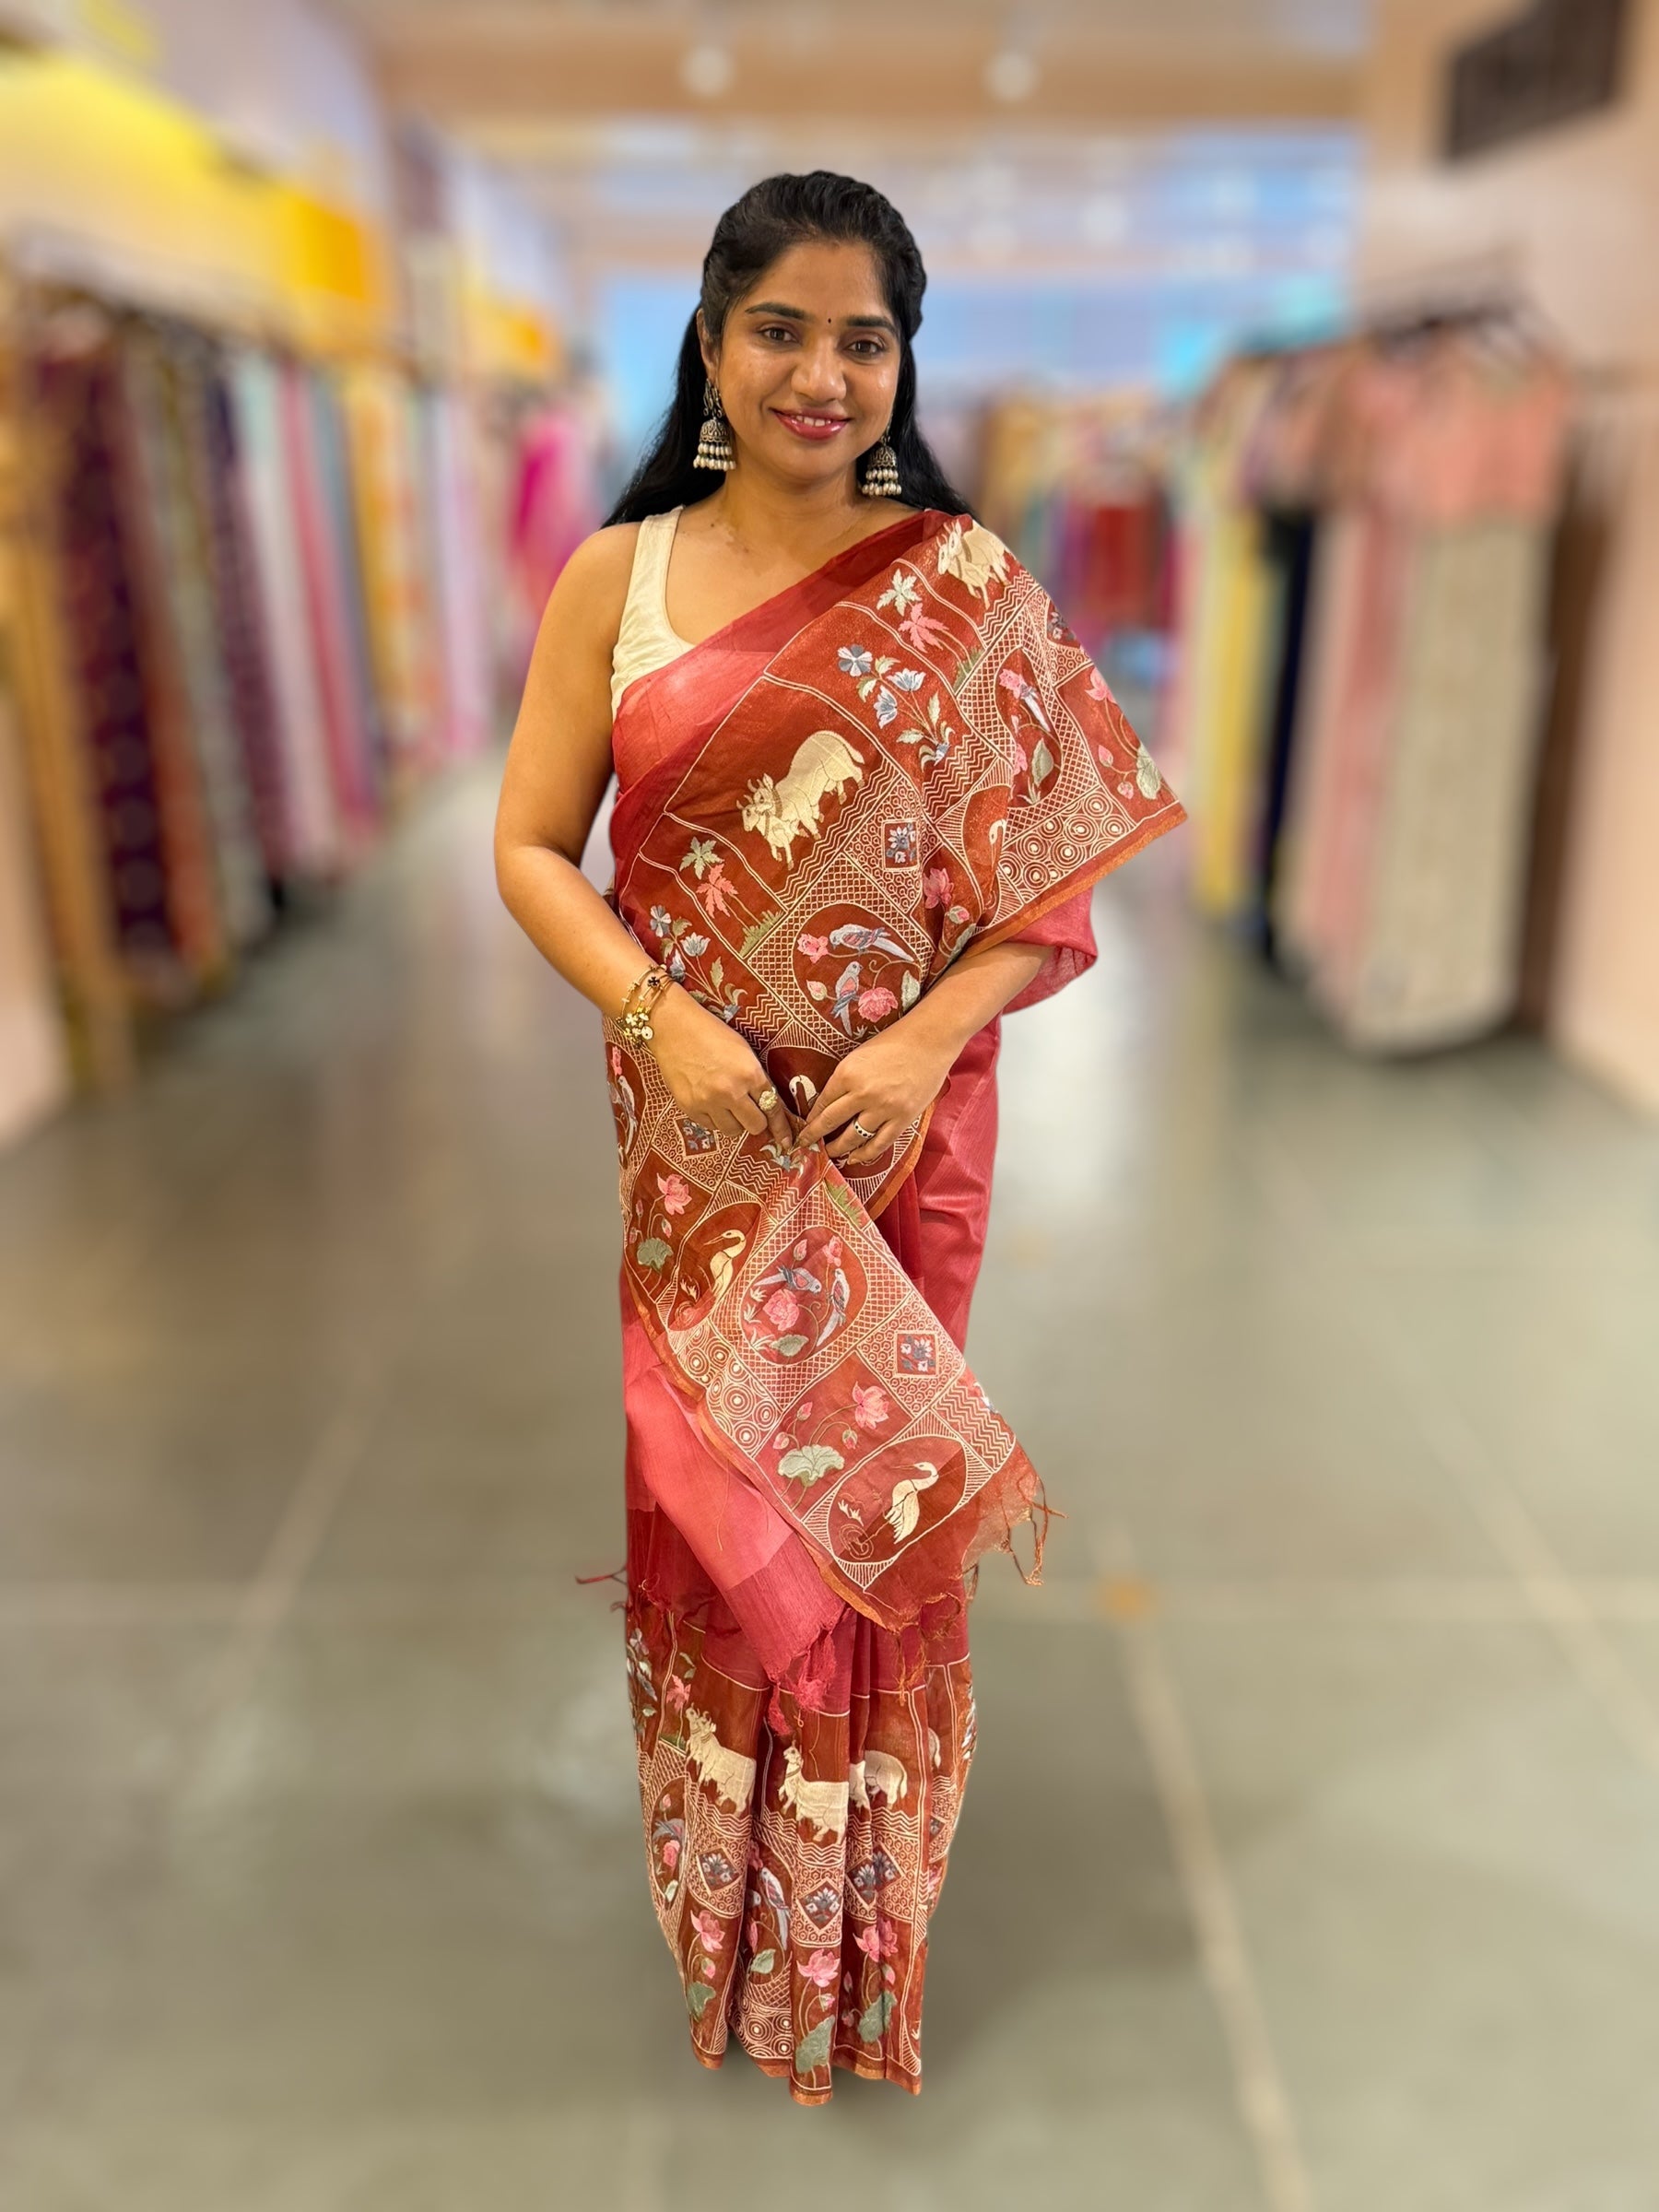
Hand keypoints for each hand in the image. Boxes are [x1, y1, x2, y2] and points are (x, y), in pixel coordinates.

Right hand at [647, 987, 794, 1150]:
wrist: (674, 1028)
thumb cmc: (712, 1034)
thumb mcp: (744, 1052)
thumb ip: (757, 1079)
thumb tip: (769, 1107)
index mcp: (749, 1073)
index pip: (773, 1108)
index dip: (781, 1126)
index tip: (786, 1140)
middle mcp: (731, 1091)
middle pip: (755, 1126)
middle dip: (756, 1121)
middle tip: (750, 1112)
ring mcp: (708, 1102)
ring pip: (733, 1131)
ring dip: (734, 1121)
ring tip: (727, 1104)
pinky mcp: (690, 1107)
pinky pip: (711, 1126)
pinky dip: (714, 1118)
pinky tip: (710, 1101)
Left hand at [788, 1023, 957, 1166]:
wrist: (930, 1040)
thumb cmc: (893, 1042)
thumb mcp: (858, 1055)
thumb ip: (844, 1079)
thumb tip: (829, 1102)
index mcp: (847, 1073)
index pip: (822, 1102)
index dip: (811, 1119)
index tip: (804, 1128)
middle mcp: (862, 1093)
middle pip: (831, 1122)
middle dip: (814, 1136)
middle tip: (804, 1145)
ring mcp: (883, 1108)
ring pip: (853, 1138)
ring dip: (838, 1149)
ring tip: (829, 1153)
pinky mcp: (902, 1118)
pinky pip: (879, 1144)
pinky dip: (864, 1154)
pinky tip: (854, 1158)